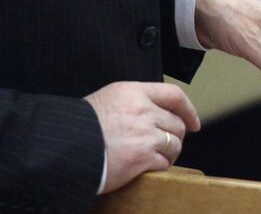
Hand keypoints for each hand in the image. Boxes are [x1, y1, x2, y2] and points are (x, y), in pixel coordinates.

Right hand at [85, 81, 199, 193]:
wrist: (67, 146)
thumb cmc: (81, 125)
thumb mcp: (108, 99)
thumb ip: (133, 101)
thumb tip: (154, 112)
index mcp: (133, 92)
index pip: (173, 94)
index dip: (188, 109)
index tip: (194, 122)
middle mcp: (142, 110)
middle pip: (177, 123)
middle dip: (176, 136)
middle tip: (166, 145)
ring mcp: (144, 134)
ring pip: (175, 144)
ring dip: (169, 153)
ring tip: (156, 157)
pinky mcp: (142, 157)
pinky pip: (164, 162)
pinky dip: (159, 167)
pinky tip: (148, 168)